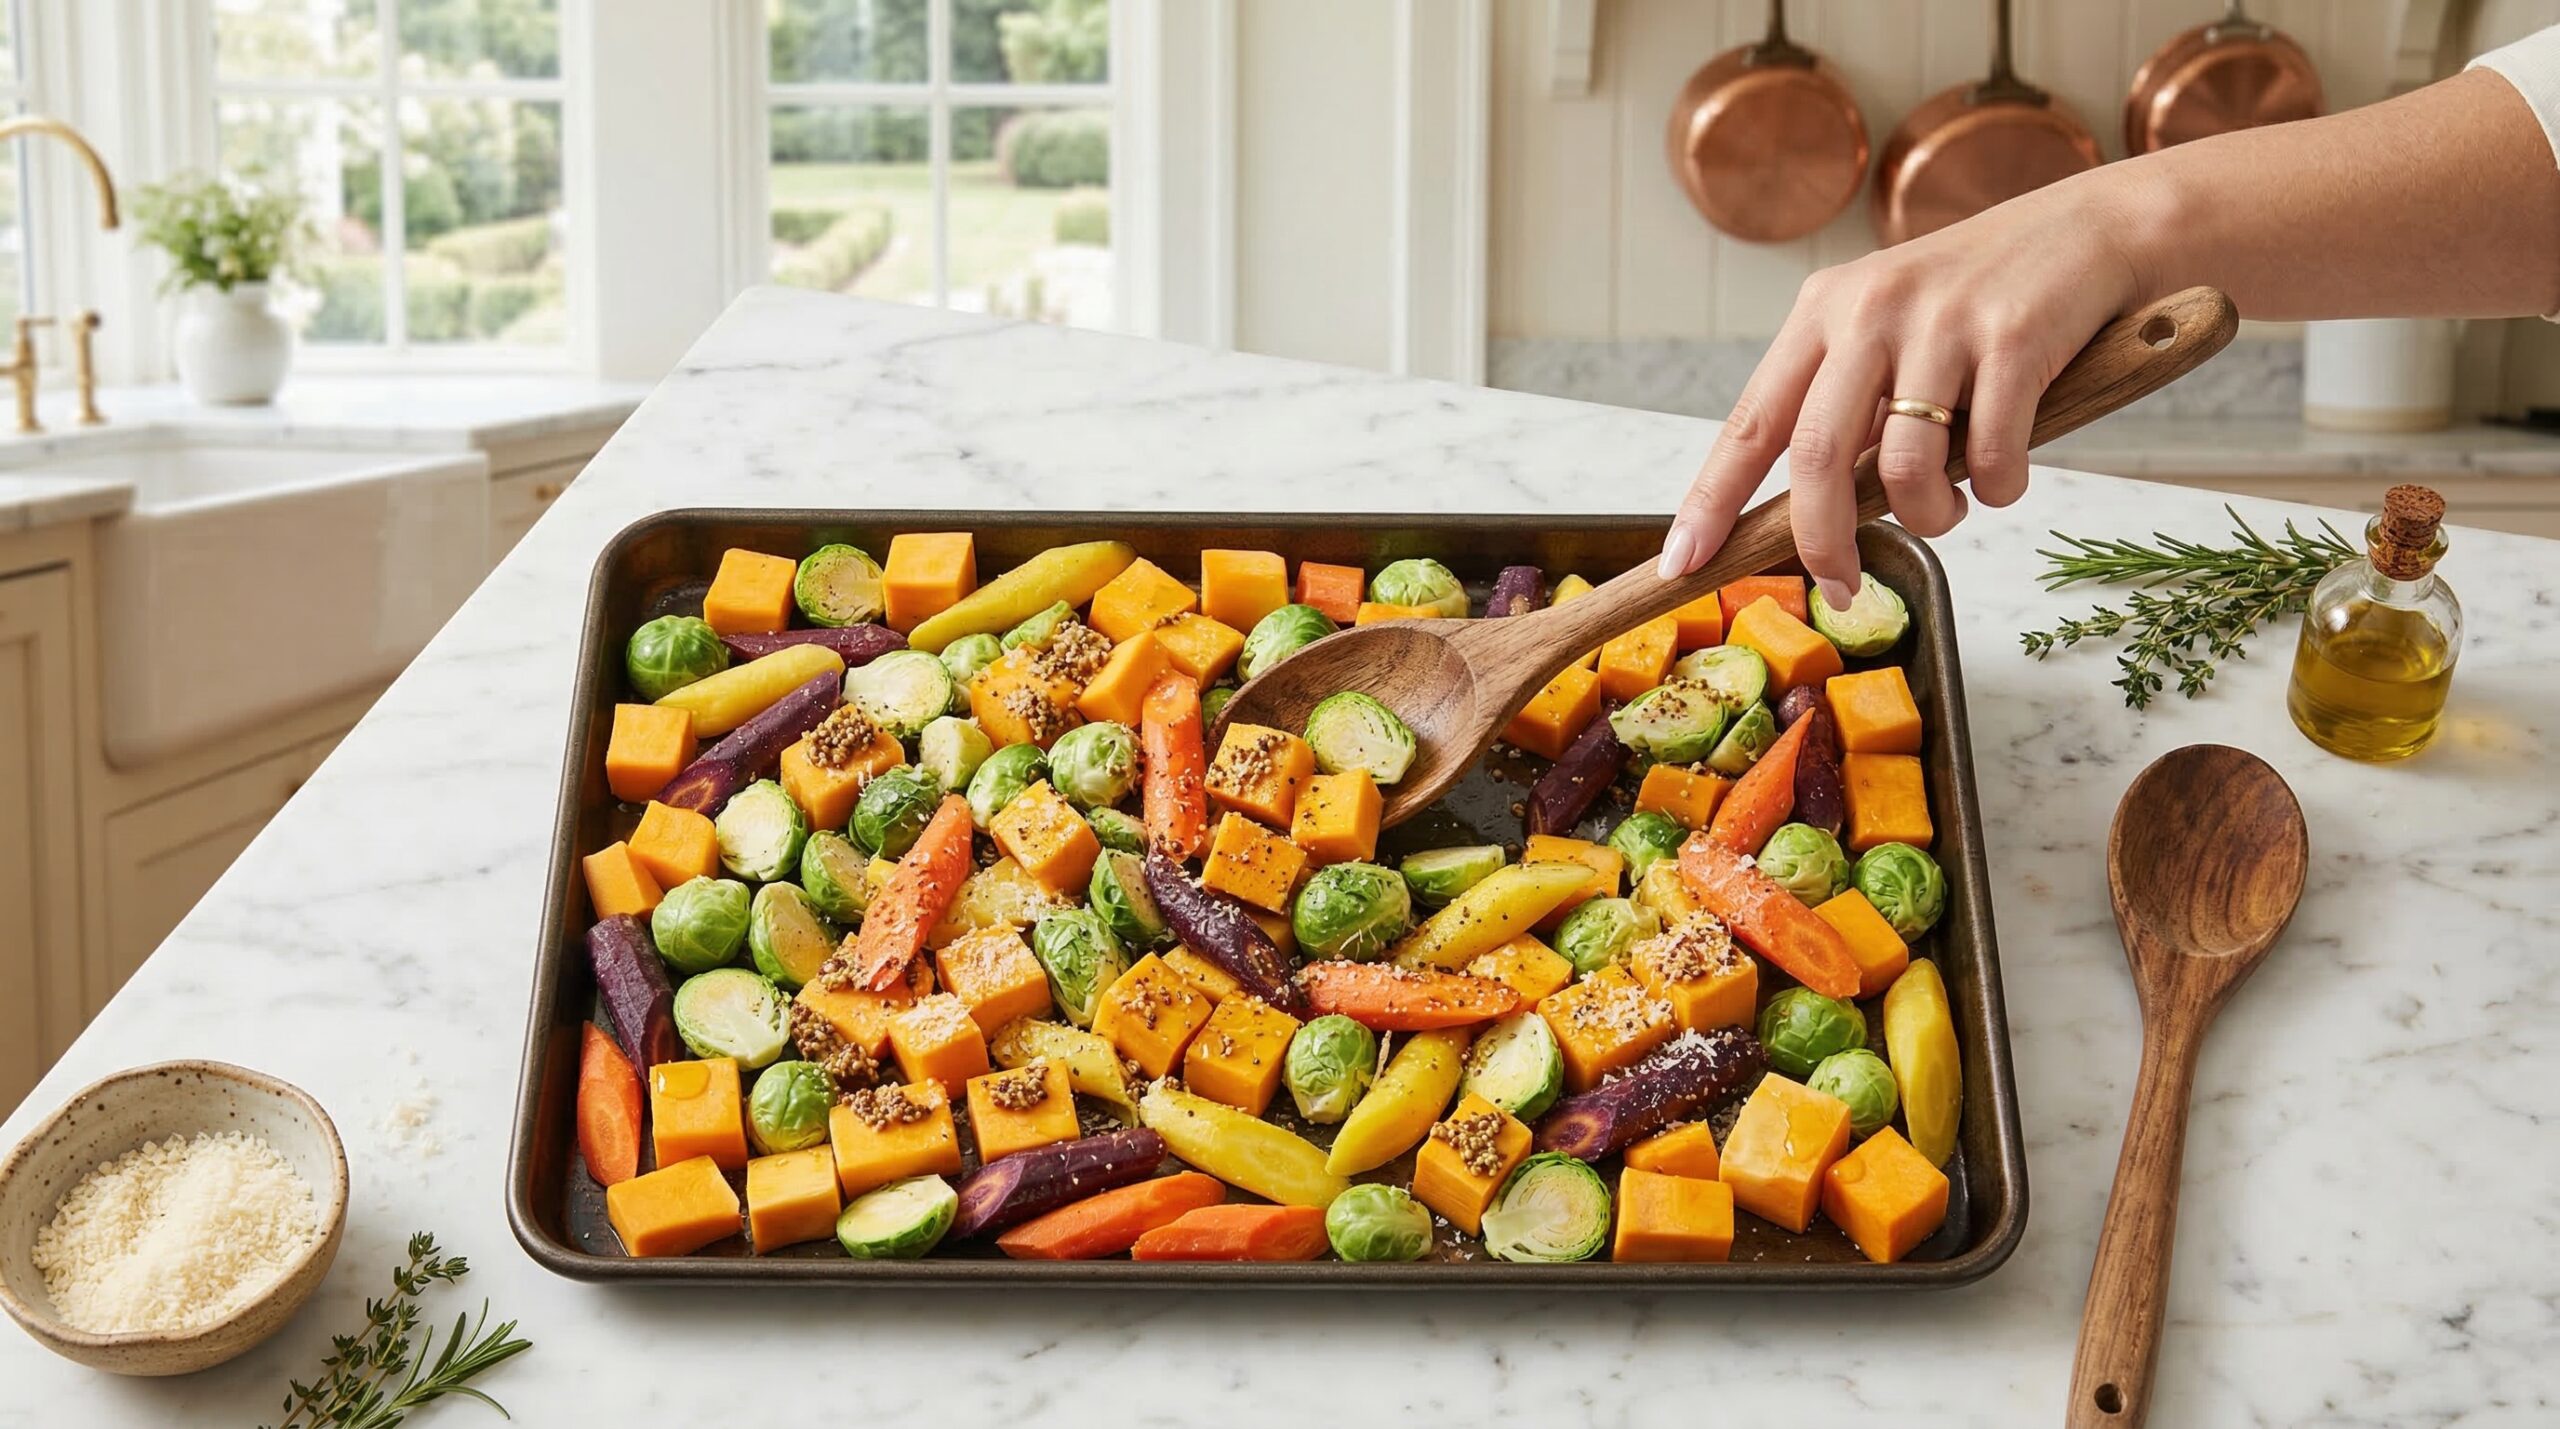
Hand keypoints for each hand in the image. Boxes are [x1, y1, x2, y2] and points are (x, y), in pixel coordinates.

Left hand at [1658, 177, 2155, 608]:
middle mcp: (1868, 310)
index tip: (1682, 563)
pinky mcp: (2012, 336)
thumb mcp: (1892, 332)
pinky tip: (2006, 474)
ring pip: (1903, 469)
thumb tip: (1812, 511)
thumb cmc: (1985, 299)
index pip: (1749, 424)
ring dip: (1930, 517)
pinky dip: (1998, 489)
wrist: (2096, 228)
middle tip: (1842, 585)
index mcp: (1823, 312)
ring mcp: (1940, 320)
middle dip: (1823, 541)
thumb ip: (1850, 407)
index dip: (1712, 501)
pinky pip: (1990, 456)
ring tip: (1954, 507)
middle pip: (1816, 457)